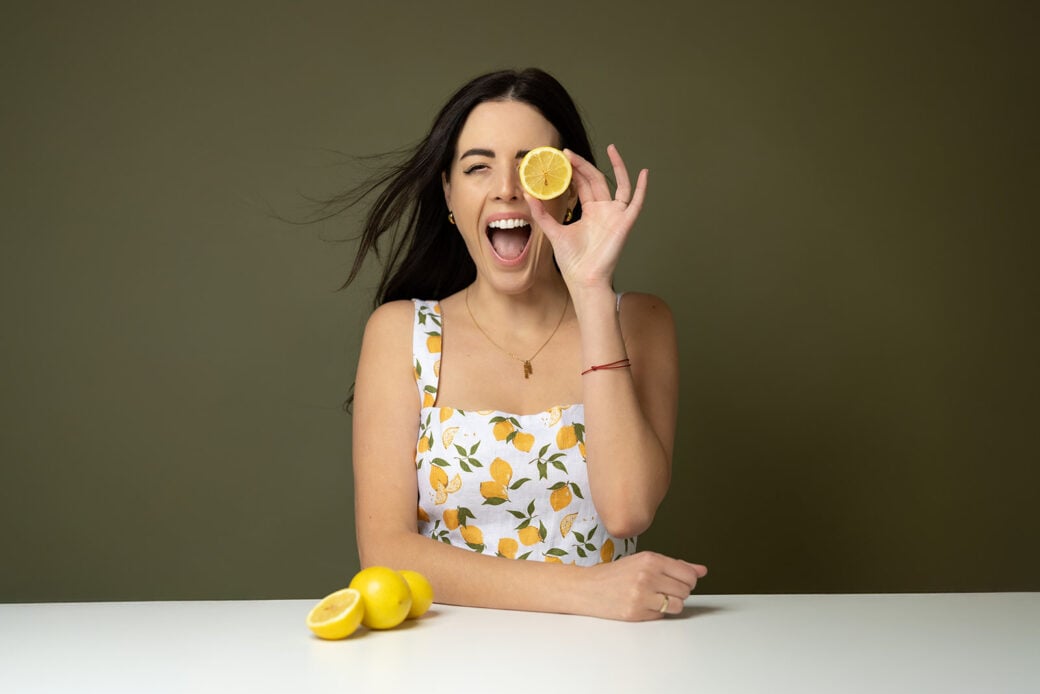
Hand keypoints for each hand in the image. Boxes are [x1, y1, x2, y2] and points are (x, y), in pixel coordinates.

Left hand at [526, 144, 648, 291]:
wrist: (584, 278)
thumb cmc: (573, 261)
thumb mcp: (554, 232)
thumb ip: (542, 214)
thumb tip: (528, 194)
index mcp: (590, 212)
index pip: (583, 184)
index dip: (574, 170)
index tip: (563, 157)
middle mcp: (604, 211)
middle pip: (597, 180)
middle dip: (584, 165)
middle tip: (569, 153)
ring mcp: (616, 215)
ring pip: (619, 184)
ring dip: (617, 166)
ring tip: (611, 148)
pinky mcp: (625, 222)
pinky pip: (636, 202)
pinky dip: (642, 188)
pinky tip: (644, 172)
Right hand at [581, 551, 707, 621]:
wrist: (588, 588)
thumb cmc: (615, 574)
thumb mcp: (644, 561)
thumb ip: (675, 565)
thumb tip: (701, 570)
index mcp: (650, 559)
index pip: (688, 575)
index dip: (688, 580)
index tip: (681, 581)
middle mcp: (647, 576)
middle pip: (685, 591)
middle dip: (679, 592)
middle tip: (664, 589)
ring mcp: (641, 595)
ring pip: (677, 605)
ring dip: (671, 604)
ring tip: (656, 598)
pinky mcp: (636, 613)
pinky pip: (662, 615)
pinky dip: (657, 612)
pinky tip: (644, 605)